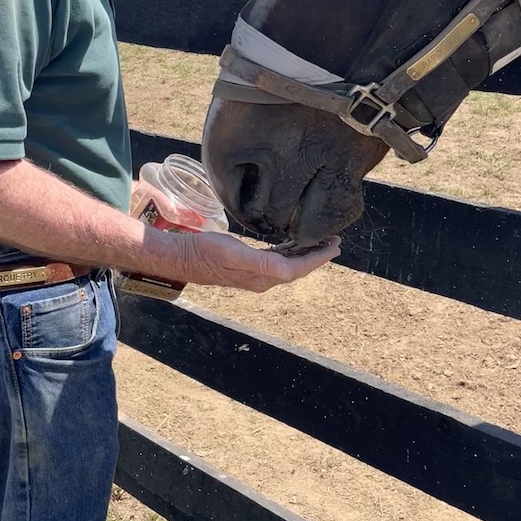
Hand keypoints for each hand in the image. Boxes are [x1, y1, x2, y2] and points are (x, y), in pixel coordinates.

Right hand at [179, 231, 341, 292]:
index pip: (298, 269)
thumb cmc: (208, 252)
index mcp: (263, 277)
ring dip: (305, 253)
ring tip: (320, 240)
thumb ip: (261, 262)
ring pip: (288, 264)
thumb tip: (287, 270)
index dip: (318, 258)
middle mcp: (263, 279)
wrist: (185, 257)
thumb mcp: (234, 253)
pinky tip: (293, 243)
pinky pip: (276, 260)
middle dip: (317, 255)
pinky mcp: (249, 266)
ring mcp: (256, 274)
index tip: (334, 246)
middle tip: (335, 241)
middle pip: (297, 268)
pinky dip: (289, 251)